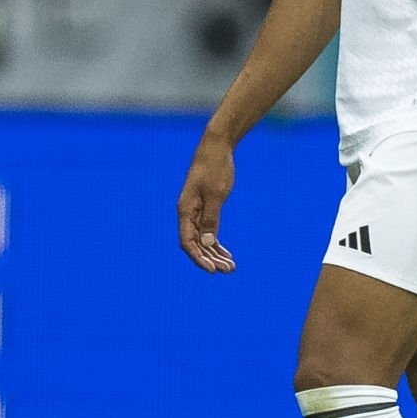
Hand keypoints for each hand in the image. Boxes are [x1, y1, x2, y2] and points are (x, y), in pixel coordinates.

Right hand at [178, 131, 236, 273]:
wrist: (217, 147)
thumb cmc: (215, 168)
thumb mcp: (215, 194)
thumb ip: (211, 219)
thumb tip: (206, 243)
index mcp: (185, 210)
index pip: (187, 242)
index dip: (198, 258)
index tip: (212, 270)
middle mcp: (188, 214)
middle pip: (195, 244)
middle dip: (210, 259)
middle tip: (228, 270)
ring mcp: (197, 212)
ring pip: (203, 240)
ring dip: (215, 254)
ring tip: (231, 267)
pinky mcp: (207, 208)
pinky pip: (209, 232)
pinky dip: (217, 244)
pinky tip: (227, 254)